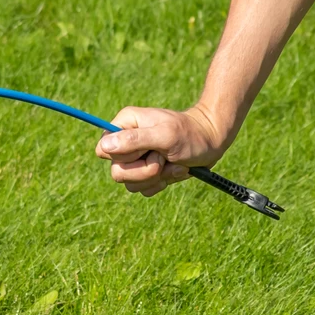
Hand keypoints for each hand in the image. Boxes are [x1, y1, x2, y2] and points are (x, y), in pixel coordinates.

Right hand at [94, 104, 226, 196]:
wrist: (211, 142)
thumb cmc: (190, 134)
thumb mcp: (164, 135)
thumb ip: (134, 140)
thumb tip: (104, 147)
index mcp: (125, 125)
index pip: (103, 150)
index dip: (123, 157)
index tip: (145, 150)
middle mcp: (126, 142)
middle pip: (117, 172)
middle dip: (144, 171)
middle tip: (163, 158)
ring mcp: (136, 159)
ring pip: (130, 184)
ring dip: (156, 177)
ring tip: (173, 162)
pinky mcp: (147, 173)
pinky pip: (144, 189)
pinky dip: (162, 182)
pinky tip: (175, 169)